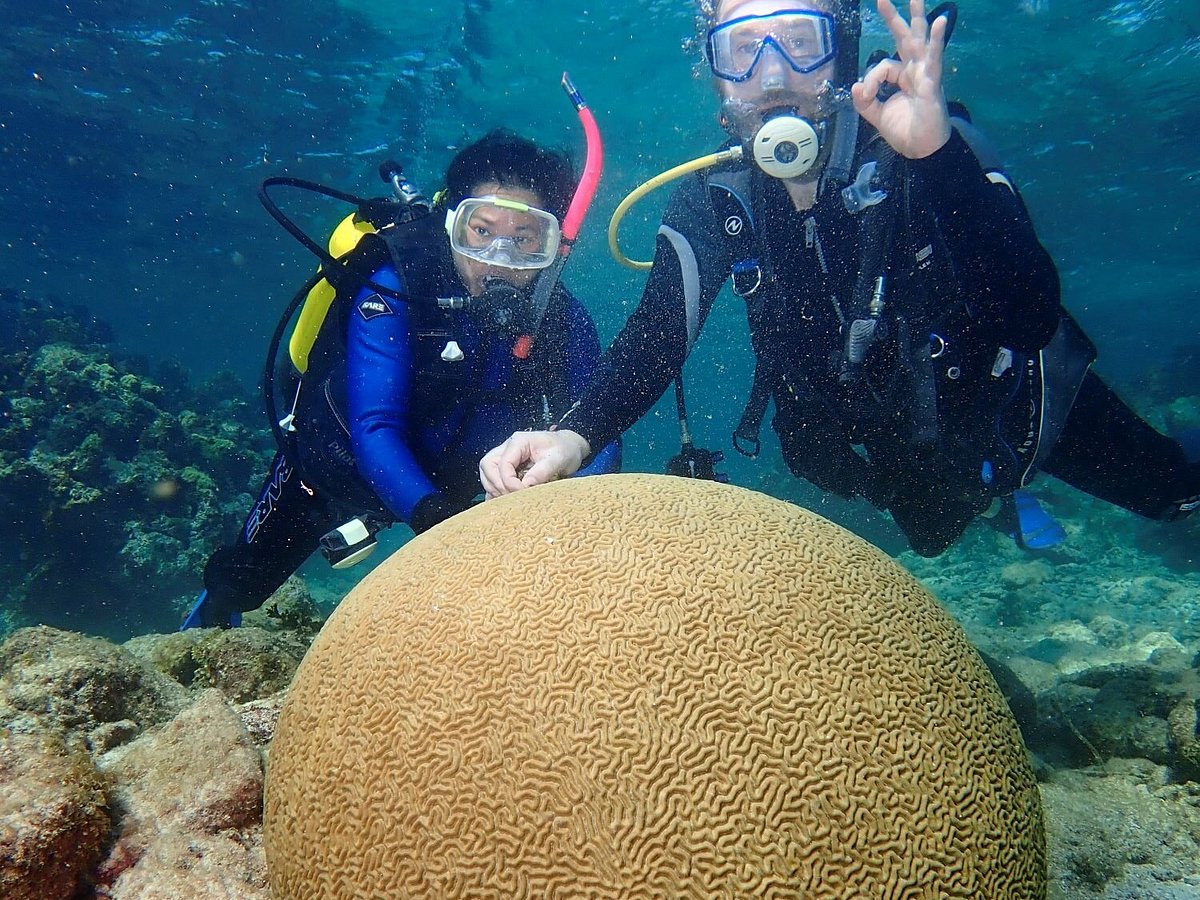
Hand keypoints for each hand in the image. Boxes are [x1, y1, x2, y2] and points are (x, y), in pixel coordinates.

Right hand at [479, 429, 590, 497]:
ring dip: (495, 489)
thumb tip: (526, 485)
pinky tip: (503, 502)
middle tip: (512, 498)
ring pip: (487, 473)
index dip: (509, 482)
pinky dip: (495, 491)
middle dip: (497, 484)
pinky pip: (492, 479)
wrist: (569, 447)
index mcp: (518, 442)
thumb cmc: (565, 450)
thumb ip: (542, 471)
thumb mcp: (558, 459)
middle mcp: (508, 448)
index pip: (503, 463)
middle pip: (488, 465)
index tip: (523, 493)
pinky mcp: (508, 468)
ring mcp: (506, 457)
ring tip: (510, 501)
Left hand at [850, 0, 951, 159]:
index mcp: (903, 76)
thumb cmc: (905, 130)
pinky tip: (939, 22)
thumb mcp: (877, 115)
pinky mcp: (932, 84)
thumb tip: (855, 85)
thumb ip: (864, 101)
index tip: (867, 93)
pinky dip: (936, 40)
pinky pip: (933, 59)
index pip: (883, 65)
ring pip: (920, 42)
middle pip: (905, 38)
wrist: (921, 150)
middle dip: (895, 18)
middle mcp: (915, 70)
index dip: (872, 78)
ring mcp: (926, 75)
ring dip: (918, 18)